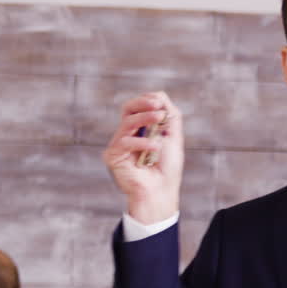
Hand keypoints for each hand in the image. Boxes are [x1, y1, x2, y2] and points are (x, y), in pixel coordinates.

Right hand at [102, 91, 183, 224]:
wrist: (161, 191)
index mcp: (140, 130)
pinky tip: (155, 148)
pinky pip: (125, 142)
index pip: (138, 107)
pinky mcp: (113, 156)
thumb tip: (159, 96)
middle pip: (128, 109)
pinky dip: (142, 142)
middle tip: (157, 106)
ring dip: (145, 118)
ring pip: (127, 122)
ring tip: (160, 119)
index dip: (147, 102)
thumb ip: (170, 115)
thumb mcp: (173, 137)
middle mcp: (127, 135)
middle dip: (142, 104)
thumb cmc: (167, 168)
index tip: (161, 104)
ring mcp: (119, 145)